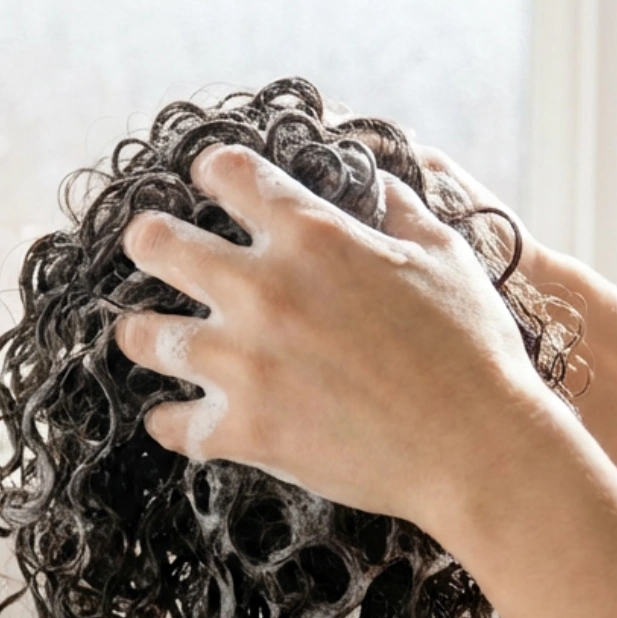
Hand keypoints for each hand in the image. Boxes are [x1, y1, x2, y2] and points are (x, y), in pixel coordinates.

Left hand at [113, 143, 571, 531]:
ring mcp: (245, 361)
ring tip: (142, 335)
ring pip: (144, 336)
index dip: (210, 170)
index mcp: (311, 235)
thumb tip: (377, 178)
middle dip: (146, 240)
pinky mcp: (244, 429)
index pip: (227, 173)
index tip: (205, 177)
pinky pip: (174, 425)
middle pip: (157, 244)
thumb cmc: (472, 349)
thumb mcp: (444, 255)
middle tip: (149, 246)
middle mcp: (263, 288)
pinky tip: (173, 420)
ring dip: (141, 333)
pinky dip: (172, 424)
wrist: (475, 448)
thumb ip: (399, 208)